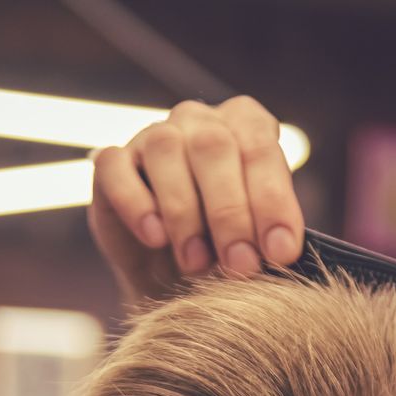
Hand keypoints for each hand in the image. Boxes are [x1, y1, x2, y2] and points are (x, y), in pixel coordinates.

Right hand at [91, 97, 304, 307]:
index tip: (280, 251)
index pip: (261, 148)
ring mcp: (152, 135)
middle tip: (241, 266)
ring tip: (196, 263)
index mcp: (245, 124)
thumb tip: (283, 250)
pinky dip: (137, 204)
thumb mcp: (255, 241)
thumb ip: (268, 234)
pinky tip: (155, 237)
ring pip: (165, 151)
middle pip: (214, 147)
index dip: (272, 200)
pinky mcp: (112, 163)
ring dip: (184, 212)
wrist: (169, 275)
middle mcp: (199, 120)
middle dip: (230, 212)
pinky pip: (117, 170)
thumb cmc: (223, 249)